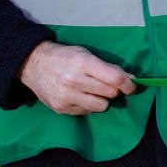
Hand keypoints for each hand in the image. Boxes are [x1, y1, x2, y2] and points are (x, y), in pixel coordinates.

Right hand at [19, 41, 135, 114]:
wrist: (34, 65)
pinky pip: (87, 112)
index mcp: (84, 63)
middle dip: (114, 90)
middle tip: (107, 85)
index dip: (128, 85)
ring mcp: (66, 96)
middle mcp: (74, 81)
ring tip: (93, 91)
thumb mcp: (86, 54)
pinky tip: (80, 95)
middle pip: (110, 93)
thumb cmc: (65, 57)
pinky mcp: (61, 108)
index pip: (115, 79)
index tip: (132, 86)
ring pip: (101, 106)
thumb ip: (109, 67)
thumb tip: (131, 79)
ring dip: (102, 99)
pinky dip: (88, 105)